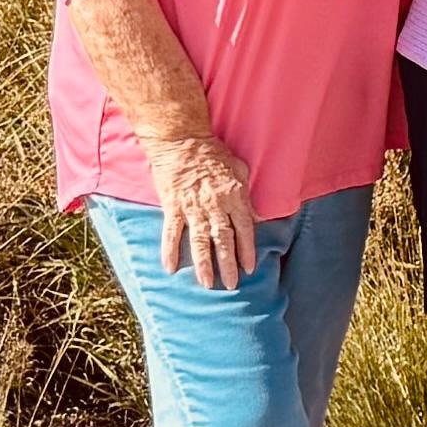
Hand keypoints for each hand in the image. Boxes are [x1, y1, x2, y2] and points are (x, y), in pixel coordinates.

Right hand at [146, 133, 258, 288]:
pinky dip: (170, 251)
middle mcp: (215, 206)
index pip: (244, 229)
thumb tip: (256, 214)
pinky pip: (172, 233)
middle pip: (224, 240)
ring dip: (203, 264)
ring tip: (206, 284)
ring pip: (200, 241)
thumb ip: (247, 192)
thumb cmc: (213, 152)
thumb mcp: (240, 168)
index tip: (249, 268)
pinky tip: (170, 268)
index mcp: (234, 196)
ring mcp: (193, 208)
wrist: (182, 141)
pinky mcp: (173, 207)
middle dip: (228, 264)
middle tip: (232, 284)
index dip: (247, 250)